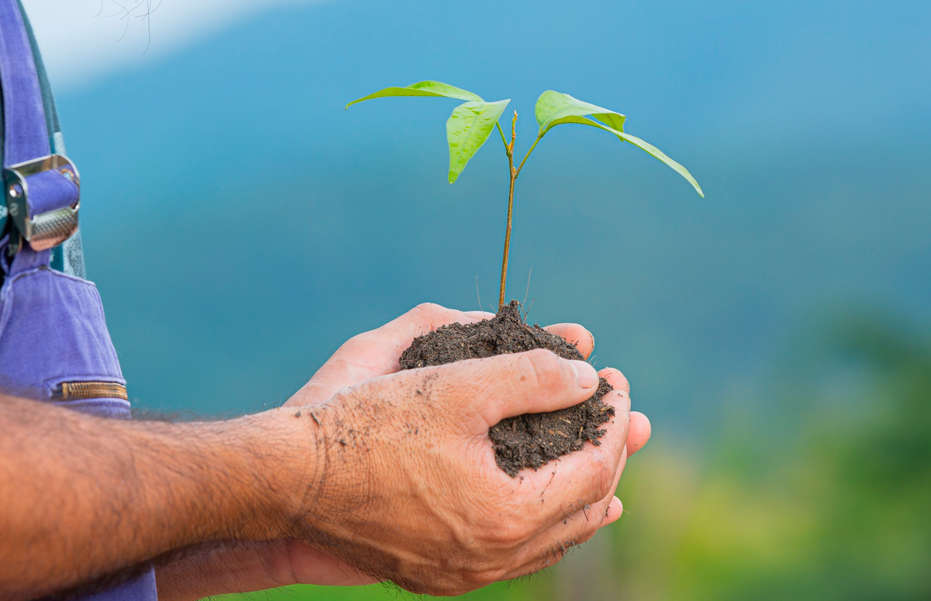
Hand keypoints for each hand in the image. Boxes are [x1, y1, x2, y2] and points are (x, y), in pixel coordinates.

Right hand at [155, 304, 650, 599]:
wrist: (288, 480)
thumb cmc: (366, 427)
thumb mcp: (455, 386)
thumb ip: (531, 376)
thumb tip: (587, 377)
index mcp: (506, 514)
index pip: (592, 467)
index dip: (612, 418)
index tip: (616, 379)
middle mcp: (492, 558)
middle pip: (582, 509)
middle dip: (610, 456)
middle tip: (623, 416)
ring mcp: (464, 574)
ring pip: (552, 541)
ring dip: (583, 497)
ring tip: (608, 471)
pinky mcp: (438, 574)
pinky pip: (515, 555)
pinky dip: (543, 524)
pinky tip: (544, 505)